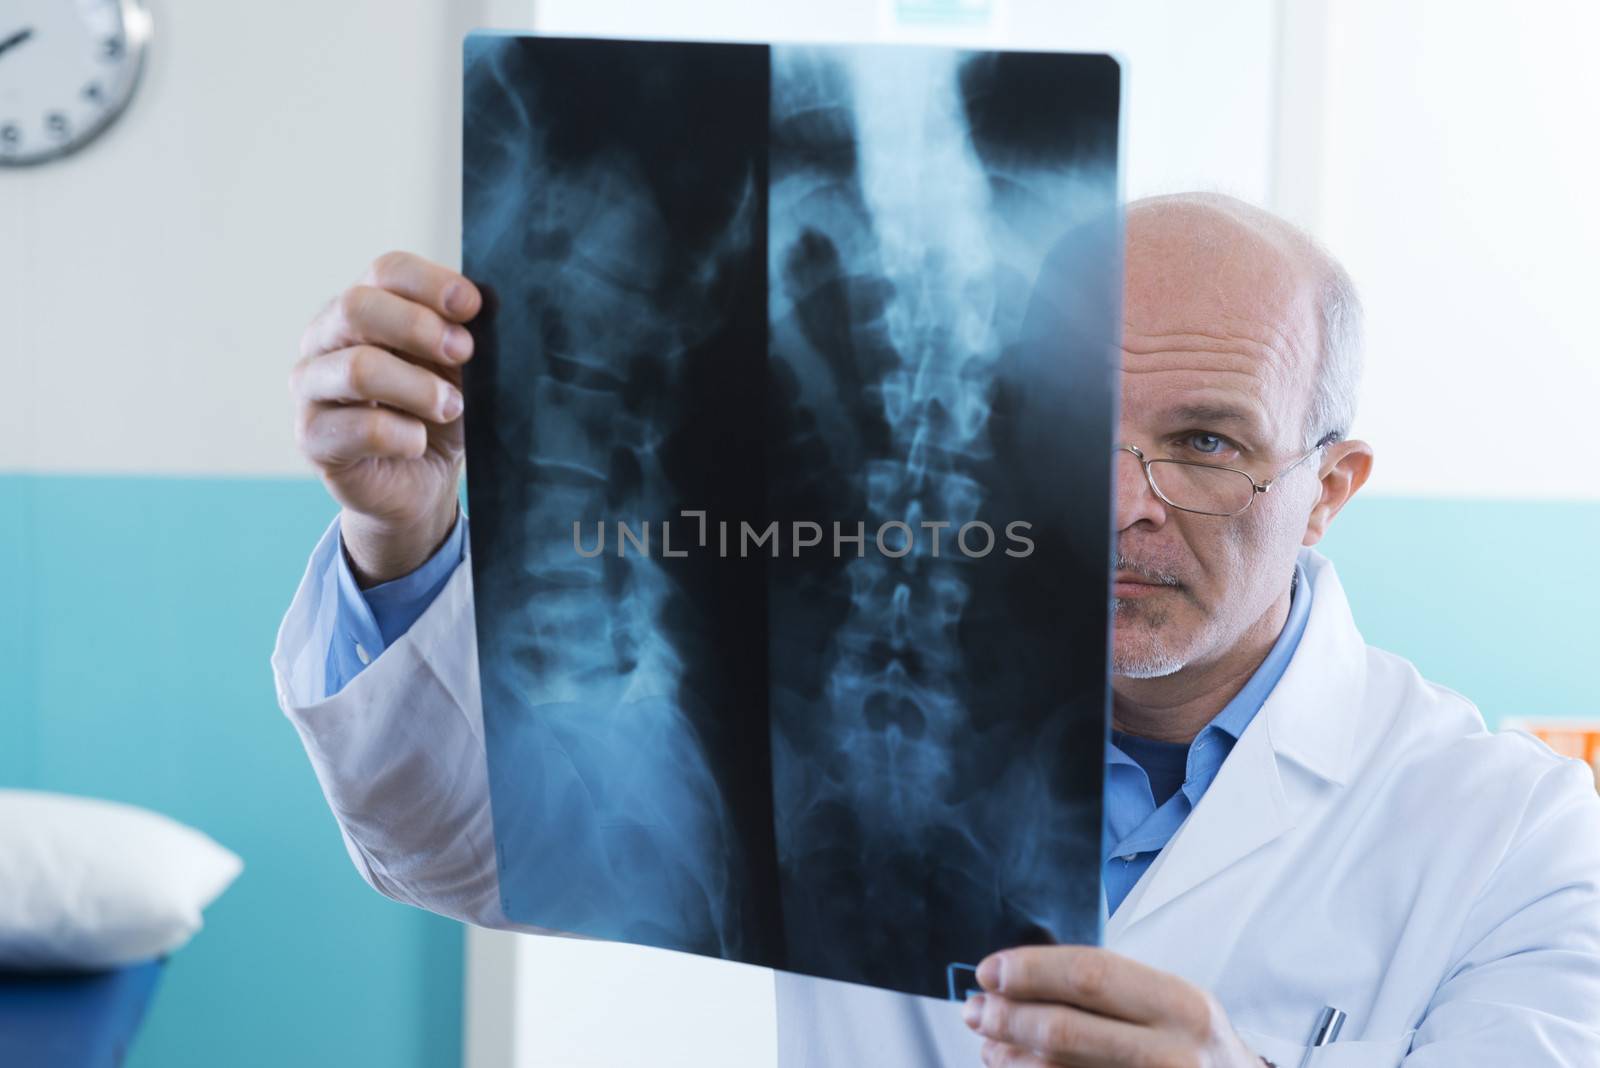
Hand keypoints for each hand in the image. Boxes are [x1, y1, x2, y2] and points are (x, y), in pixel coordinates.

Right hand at [293, 252, 480, 584]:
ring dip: (418, 387)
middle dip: (420, 328)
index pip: (387, 272)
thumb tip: (482, 307)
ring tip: (452, 406)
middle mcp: (324, 340)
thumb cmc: (436, 414)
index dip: (432, 284)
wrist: (420, 483)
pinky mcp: (313, 438)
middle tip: (465, 353)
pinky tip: (417, 442)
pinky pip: (359, 428)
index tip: (473, 307)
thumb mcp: (456, 370)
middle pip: (358, 307)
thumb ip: (459, 337)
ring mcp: (310, 388)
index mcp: (362, 308)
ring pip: (358, 368)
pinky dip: (402, 435)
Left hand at [963, 946, 1262, 1066]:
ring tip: (989, 1045)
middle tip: (975, 1010)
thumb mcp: (1173, 1007)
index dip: (1030, 971)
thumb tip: (1023, 978)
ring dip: (1009, 1057)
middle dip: (1007, 1018)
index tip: (990, 972)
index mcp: (1181, 1005)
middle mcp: (1173, 1053)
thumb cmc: (1196, 1048)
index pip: (1089, 975)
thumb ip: (1111, 991)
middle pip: (1064, 1030)